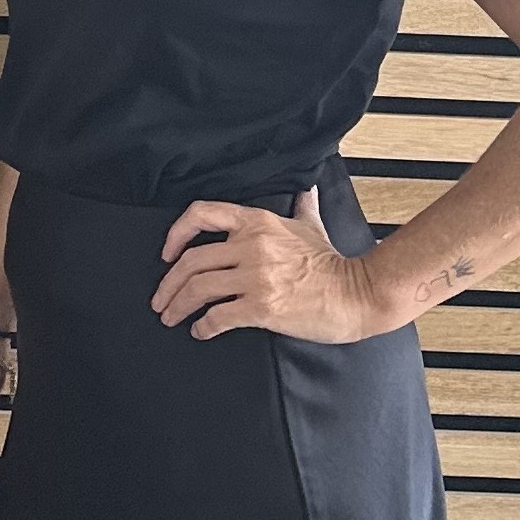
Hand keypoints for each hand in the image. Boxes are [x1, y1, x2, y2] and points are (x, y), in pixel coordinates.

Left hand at [152, 188, 382, 343]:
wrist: (359, 294)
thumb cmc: (333, 263)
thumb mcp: (312, 226)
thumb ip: (302, 205)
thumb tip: (306, 188)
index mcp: (257, 222)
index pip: (201, 213)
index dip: (176, 233)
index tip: (167, 253)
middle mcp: (251, 245)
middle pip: (192, 261)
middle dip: (168, 284)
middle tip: (160, 301)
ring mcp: (256, 277)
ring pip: (199, 288)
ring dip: (178, 306)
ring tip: (171, 318)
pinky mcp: (263, 307)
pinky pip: (219, 316)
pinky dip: (203, 326)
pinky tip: (200, 331)